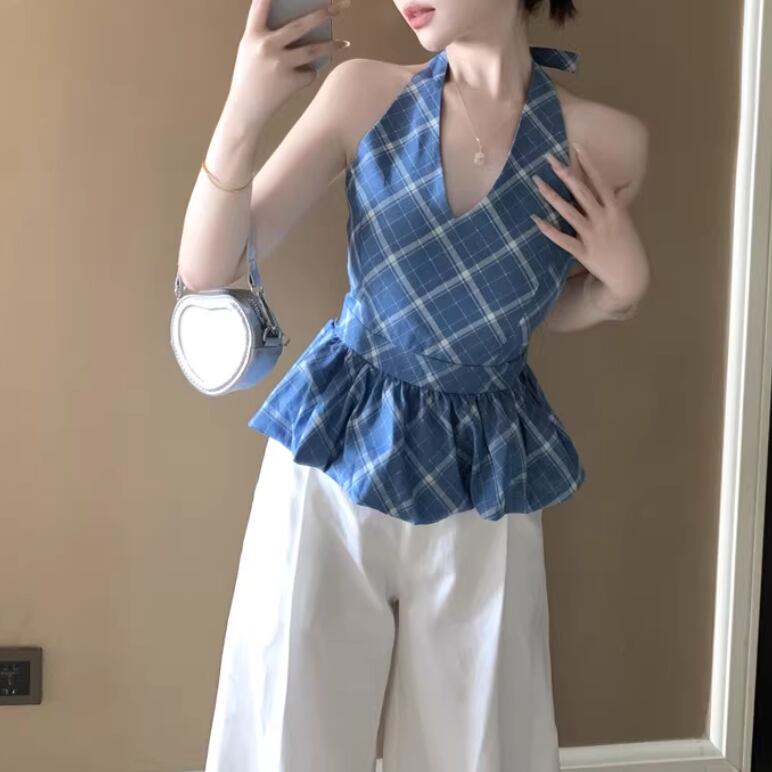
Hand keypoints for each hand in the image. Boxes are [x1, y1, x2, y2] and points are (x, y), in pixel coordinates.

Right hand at [226, 0, 351, 127]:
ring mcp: (279, 65)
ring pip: (313, 50)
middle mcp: (266, 47)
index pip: (261, 5)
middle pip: (300, 25)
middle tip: (338, 5)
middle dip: (323, 13)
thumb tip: (302, 23)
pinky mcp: (290, 82)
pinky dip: (308, 73)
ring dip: (332, 46)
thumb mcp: (250, 51)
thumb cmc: (249, 78)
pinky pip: (308, 72)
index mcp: (252, 36)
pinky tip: (302, 76)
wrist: (245, 111)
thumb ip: (267, 35)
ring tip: (345, 43)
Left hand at [530, 142, 648, 315]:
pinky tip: (535, 221)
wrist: (631, 275)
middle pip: (581, 192)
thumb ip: (614, 204)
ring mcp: (593, 235)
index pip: (600, 181)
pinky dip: (549, 230)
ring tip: (537, 183)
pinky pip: (563, 240)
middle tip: (548, 159)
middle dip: (565, 174)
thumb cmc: (627, 246)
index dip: (588, 163)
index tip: (577, 146)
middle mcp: (604, 218)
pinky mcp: (584, 252)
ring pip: (569, 212)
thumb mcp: (624, 221)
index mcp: (615, 209)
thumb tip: (612, 189)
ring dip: (552, 197)